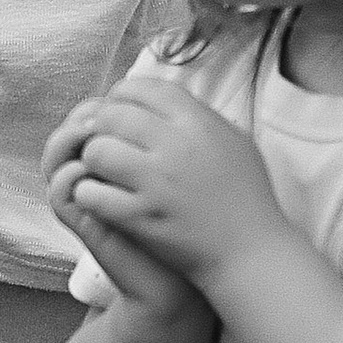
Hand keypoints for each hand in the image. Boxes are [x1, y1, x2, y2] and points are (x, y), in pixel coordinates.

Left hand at [57, 79, 296, 301]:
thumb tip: (163, 100)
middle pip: (113, 115)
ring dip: (93, 159)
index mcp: (199, 123)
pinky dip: (90, 193)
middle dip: (101, 126)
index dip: (122, 94)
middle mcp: (177, 147)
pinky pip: (94, 193)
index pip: (143, 88)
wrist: (252, 253)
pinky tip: (100, 197)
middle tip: (105, 141)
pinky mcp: (141, 217)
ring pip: (97, 152)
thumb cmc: (246, 198)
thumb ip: (198, 116)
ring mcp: (157, 183)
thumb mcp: (234, 142)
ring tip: (102, 171)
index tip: (118, 108)